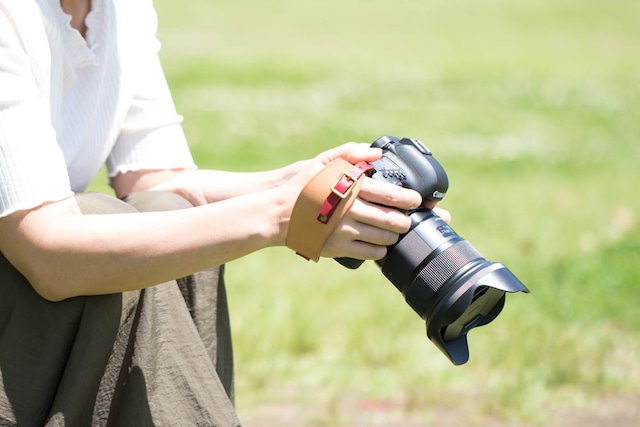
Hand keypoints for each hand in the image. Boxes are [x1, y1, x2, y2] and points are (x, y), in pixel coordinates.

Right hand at [282, 142, 450, 259]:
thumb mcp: (322, 163)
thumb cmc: (301, 186)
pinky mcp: (338, 248)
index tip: (418, 201)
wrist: (278, 214)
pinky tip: (381, 246)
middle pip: (392, 219)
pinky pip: (369, 253)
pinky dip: (381, 250)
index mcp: (351, 187)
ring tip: (396, 232)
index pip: (391, 194)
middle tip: (408, 219)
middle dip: (406, 221)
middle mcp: (350, 209)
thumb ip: (349, 153)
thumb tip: (376, 153)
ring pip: (384, 238)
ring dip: (395, 236)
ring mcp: (345, 230)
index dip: (410, 200)